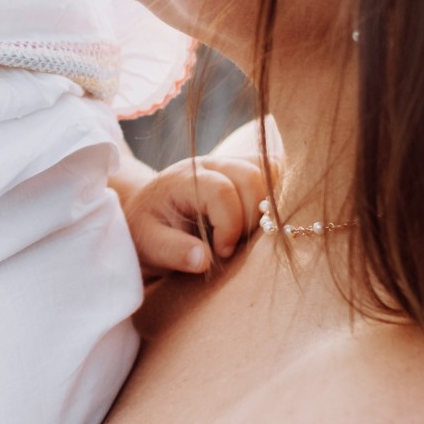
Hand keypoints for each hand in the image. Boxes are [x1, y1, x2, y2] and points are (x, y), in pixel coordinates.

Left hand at [125, 149, 269, 278]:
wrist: (149, 214)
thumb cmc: (148, 231)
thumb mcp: (149, 246)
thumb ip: (173, 252)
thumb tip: (203, 260)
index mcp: (182, 179)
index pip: (221, 191)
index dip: (230, 226)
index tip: (222, 252)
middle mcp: (208, 164)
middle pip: (250, 176)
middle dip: (253, 217)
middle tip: (235, 244)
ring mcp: (229, 164)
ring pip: (268, 171)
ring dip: (267, 206)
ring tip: (247, 233)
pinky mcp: (243, 170)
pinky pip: (272, 173)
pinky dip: (275, 196)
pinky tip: (260, 220)